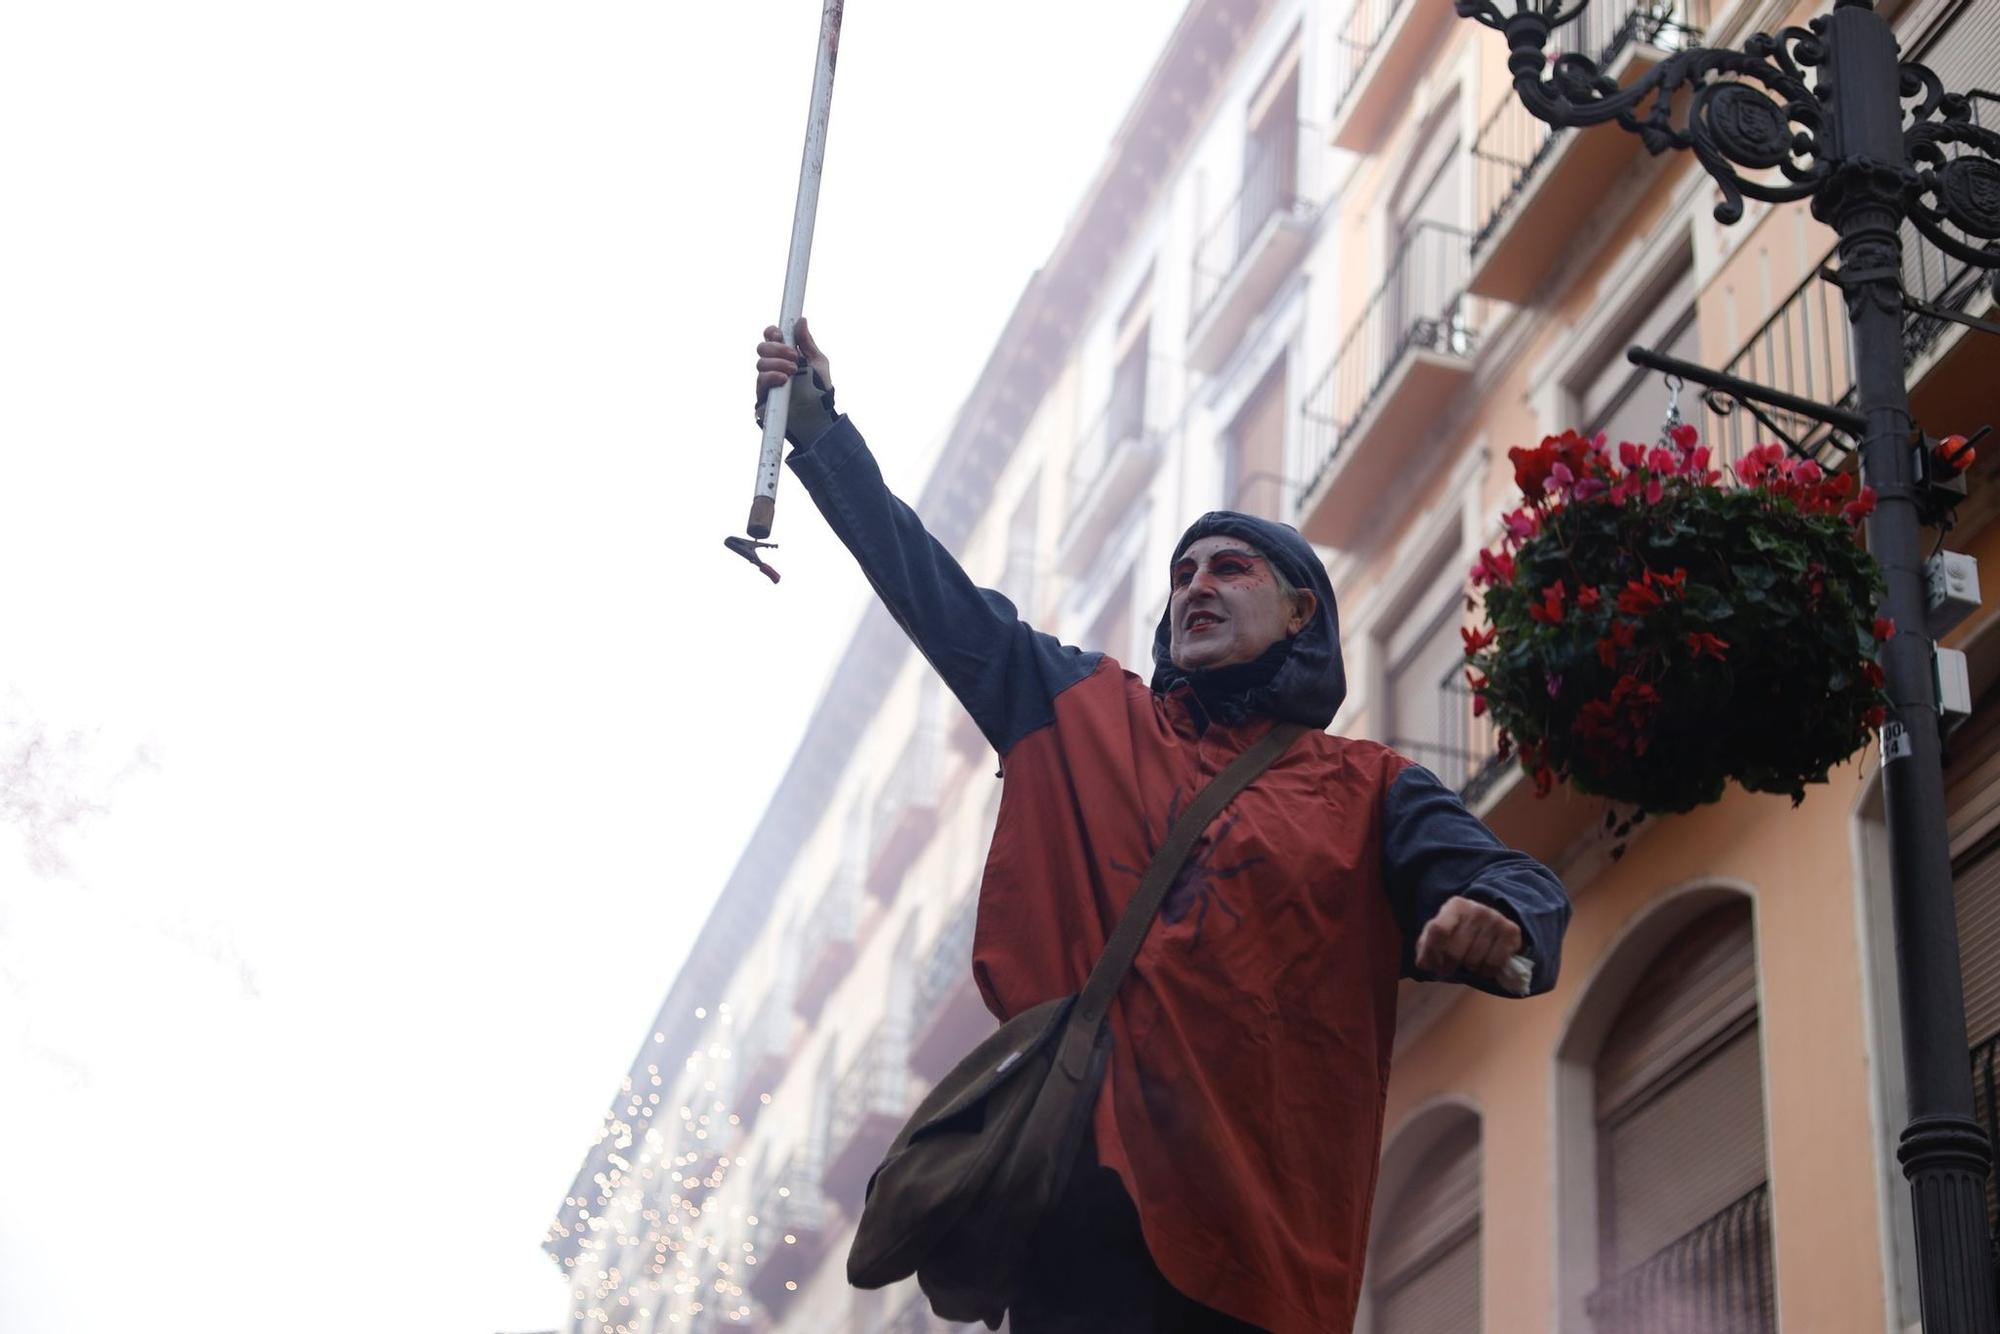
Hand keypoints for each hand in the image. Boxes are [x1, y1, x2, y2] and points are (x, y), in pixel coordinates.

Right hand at [754, 317, 834, 436]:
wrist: (819, 416)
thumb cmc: (820, 390)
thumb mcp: (817, 363)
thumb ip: (807, 343)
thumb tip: (801, 320)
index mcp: (785, 354)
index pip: (771, 337)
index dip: (772, 333)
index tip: (781, 335)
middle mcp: (773, 366)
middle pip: (762, 348)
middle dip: (776, 349)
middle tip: (794, 357)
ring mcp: (767, 381)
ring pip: (760, 364)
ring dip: (777, 364)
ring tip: (794, 371)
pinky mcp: (763, 397)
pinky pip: (760, 382)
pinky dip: (771, 377)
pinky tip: (784, 379)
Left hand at [1415, 896, 1523, 981]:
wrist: (1491, 919)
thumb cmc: (1460, 929)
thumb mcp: (1440, 931)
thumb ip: (1426, 946)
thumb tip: (1423, 965)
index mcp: (1455, 906)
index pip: (1438, 930)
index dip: (1432, 953)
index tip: (1432, 965)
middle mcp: (1476, 909)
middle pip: (1455, 950)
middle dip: (1449, 965)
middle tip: (1449, 967)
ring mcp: (1495, 919)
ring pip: (1474, 960)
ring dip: (1468, 968)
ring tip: (1468, 962)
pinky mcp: (1511, 931)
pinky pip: (1494, 964)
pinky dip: (1486, 971)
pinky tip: (1482, 965)